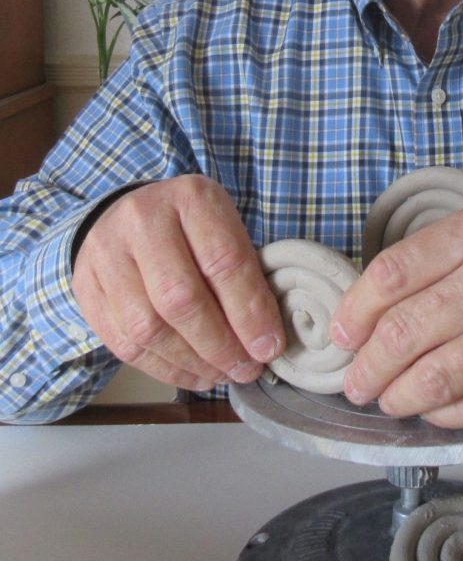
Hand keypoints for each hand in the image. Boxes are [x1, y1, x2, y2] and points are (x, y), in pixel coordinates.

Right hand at [71, 175, 283, 391]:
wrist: (131, 213)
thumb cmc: (192, 225)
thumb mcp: (226, 228)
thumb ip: (245, 273)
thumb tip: (265, 340)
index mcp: (191, 197)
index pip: (224, 261)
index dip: (249, 312)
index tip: (269, 347)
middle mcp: (142, 219)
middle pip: (181, 299)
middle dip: (220, 346)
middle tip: (247, 369)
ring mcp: (106, 252)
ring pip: (148, 328)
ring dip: (192, 363)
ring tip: (222, 374)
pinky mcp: (85, 285)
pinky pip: (123, 344)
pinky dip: (164, 369)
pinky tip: (192, 374)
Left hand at [332, 198, 462, 426]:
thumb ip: (446, 252)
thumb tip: (379, 301)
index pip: (392, 273)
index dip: (353, 311)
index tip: (341, 333)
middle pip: (404, 331)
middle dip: (366, 366)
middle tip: (355, 380)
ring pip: (437, 377)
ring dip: (398, 396)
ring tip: (387, 399)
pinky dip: (446, 416)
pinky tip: (433, 411)